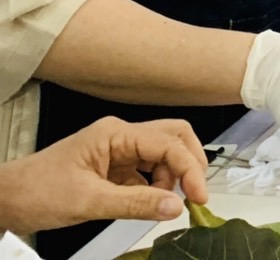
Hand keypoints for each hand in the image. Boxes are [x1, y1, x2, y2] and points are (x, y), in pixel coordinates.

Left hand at [0, 118, 207, 234]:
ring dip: (172, 177)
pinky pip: (147, 171)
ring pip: (163, 155)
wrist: (6, 199)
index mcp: (115, 134)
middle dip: (189, 163)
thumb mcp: (88, 201)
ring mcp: (118, 151)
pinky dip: (156, 187)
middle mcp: (120, 136)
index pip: (168, 143)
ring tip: (165, 203)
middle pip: (174, 138)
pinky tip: (150, 202)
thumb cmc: (36, 191)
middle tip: (195, 193)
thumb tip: (174, 206)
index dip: (190, 168)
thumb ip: (135, 203)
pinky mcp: (114, 167)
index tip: (199, 196)